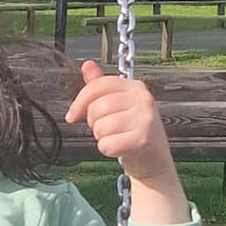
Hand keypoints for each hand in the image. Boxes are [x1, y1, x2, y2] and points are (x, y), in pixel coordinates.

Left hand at [63, 60, 176, 183]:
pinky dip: (108, 150)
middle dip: (94, 123)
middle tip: (108, 129)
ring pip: (101, 127)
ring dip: (102, 137)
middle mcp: (143, 99)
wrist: (154, 160)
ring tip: (117, 138)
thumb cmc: (133, 131)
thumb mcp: (119, 105)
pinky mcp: (143, 139)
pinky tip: (120, 149)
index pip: (97, 86)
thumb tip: (87, 64)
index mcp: (135, 87)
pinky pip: (107, 144)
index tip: (72, 115)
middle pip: (96, 108)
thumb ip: (101, 86)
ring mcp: (145, 119)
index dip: (79, 102)